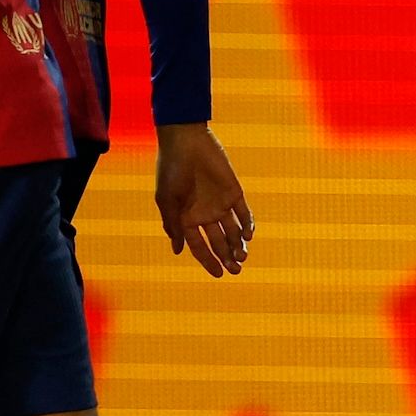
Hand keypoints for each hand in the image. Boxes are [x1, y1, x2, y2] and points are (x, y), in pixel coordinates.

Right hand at [156, 123, 254, 276]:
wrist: (185, 141)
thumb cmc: (171, 170)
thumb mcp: (167, 200)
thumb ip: (173, 225)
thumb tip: (177, 251)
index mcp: (187, 219)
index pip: (200, 247)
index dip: (209, 261)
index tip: (218, 275)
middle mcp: (205, 214)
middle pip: (219, 243)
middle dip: (227, 258)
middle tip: (236, 270)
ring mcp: (220, 204)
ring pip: (233, 232)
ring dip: (238, 245)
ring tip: (242, 257)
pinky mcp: (234, 192)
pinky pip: (244, 213)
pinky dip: (247, 225)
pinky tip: (248, 236)